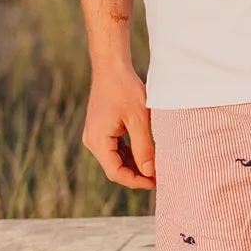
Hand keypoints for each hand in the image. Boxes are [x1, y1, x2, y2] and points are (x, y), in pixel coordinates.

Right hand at [82, 63, 155, 189]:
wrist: (111, 67)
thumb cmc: (125, 89)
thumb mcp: (139, 119)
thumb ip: (143, 148)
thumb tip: (149, 173)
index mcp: (98, 141)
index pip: (115, 172)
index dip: (136, 181)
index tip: (155, 182)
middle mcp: (92, 140)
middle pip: (114, 168)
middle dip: (136, 174)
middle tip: (158, 176)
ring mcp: (94, 135)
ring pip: (114, 159)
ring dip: (133, 164)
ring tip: (154, 165)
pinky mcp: (99, 129)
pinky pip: (113, 148)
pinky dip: (128, 153)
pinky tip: (144, 152)